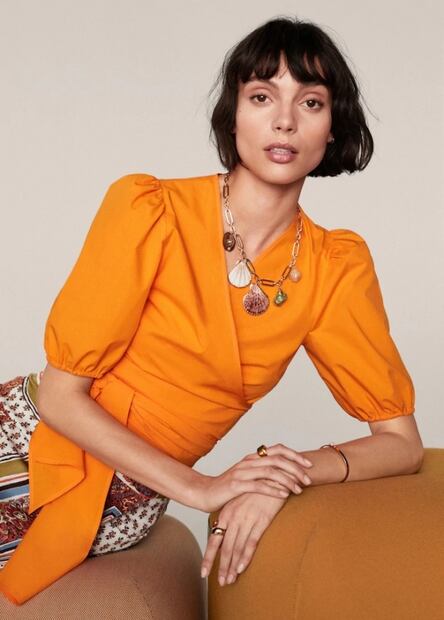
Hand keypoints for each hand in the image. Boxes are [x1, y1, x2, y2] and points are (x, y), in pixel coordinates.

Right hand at [196, 443, 312, 512]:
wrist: (204, 492)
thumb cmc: (228, 487)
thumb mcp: (247, 476)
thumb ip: (263, 473)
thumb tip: (285, 475)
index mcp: (253, 457)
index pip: (278, 449)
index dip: (295, 455)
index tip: (309, 464)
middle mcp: (249, 461)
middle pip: (277, 459)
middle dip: (296, 468)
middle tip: (308, 480)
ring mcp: (242, 472)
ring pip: (270, 471)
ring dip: (288, 480)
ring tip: (299, 489)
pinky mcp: (236, 485)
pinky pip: (258, 486)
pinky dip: (273, 489)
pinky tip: (284, 495)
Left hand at [201, 490, 292, 584]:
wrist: (273, 475)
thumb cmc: (256, 489)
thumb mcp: (240, 501)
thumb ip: (232, 517)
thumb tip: (225, 532)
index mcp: (227, 513)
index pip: (214, 539)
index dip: (209, 557)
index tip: (204, 573)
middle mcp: (234, 517)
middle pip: (224, 547)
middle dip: (221, 566)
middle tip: (220, 582)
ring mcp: (246, 519)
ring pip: (236, 548)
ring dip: (232, 566)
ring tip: (229, 580)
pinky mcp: (261, 519)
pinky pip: (251, 541)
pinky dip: (245, 556)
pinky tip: (241, 568)